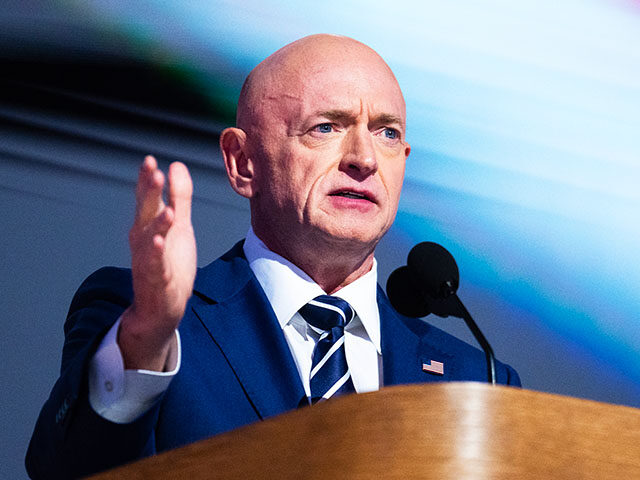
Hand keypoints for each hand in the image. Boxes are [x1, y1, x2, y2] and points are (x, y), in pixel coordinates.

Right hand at [118, 156, 196, 370]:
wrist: (163, 306)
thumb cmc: (170, 262)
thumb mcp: (180, 225)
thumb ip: (179, 196)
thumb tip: (176, 165)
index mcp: (148, 225)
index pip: (147, 198)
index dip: (147, 180)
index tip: (150, 160)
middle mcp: (143, 239)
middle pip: (145, 212)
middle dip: (149, 193)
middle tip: (153, 172)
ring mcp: (148, 260)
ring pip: (150, 239)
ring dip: (157, 225)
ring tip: (168, 210)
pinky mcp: (156, 280)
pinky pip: (155, 266)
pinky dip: (155, 256)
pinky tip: (159, 244)